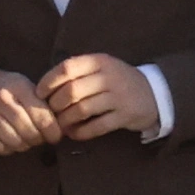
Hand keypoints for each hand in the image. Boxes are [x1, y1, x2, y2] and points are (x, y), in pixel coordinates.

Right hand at [0, 68, 57, 155]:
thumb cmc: (6, 87)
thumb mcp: (24, 85)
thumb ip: (40, 103)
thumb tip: (59, 126)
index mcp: (19, 87)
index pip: (42, 115)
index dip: (53, 131)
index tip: (56, 136)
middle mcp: (2, 100)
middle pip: (29, 131)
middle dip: (39, 139)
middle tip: (41, 139)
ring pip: (15, 142)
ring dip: (25, 145)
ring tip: (27, 140)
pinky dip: (8, 149)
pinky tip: (11, 142)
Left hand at [26, 54, 162, 147]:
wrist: (154, 93)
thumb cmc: (118, 80)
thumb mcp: (102, 67)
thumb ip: (78, 73)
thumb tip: (45, 88)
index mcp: (99, 61)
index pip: (67, 68)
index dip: (49, 81)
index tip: (39, 94)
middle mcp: (109, 77)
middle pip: (72, 91)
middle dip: (56, 105)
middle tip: (49, 113)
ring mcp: (118, 97)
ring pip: (82, 110)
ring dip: (66, 120)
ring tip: (60, 125)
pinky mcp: (125, 116)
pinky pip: (97, 127)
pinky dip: (81, 132)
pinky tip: (74, 134)